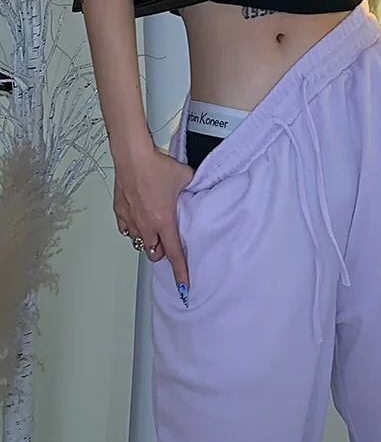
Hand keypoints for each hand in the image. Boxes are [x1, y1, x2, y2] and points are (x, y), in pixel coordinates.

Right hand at [113, 148, 194, 297]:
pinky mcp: (120, 211)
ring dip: (147, 241)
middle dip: (162, 253)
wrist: (133, 157)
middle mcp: (146, 225)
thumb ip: (194, 188)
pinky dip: (132, 229)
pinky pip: (125, 229)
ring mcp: (131, 219)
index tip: (184, 284)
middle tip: (168, 244)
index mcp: (164, 221)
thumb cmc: (156, 167)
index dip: (180, 271)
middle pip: (154, 253)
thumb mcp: (186, 177)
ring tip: (154, 230)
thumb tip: (200, 190)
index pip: (174, 254)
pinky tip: (138, 221)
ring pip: (138, 242)